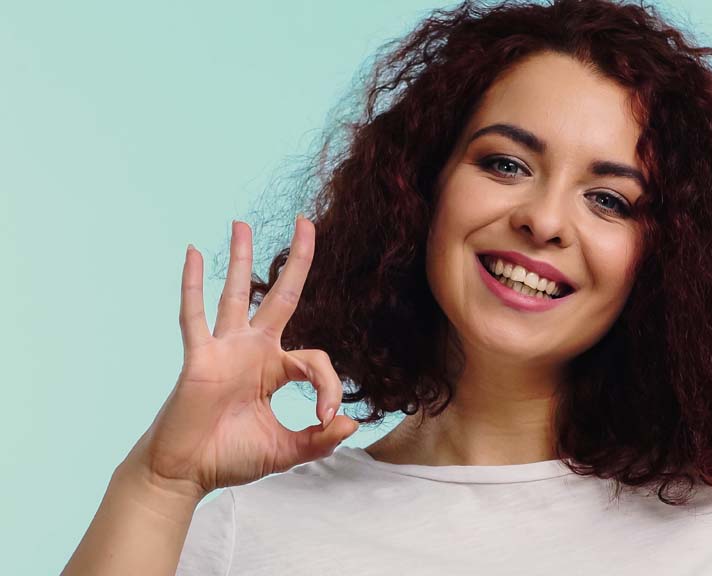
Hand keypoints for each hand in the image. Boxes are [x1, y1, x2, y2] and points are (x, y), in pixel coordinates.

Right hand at [123, 215, 357, 497]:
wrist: (186, 473)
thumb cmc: (231, 457)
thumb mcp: (286, 450)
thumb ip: (319, 440)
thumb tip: (350, 424)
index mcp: (276, 369)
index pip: (315, 358)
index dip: (330, 385)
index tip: (327, 416)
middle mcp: (253, 351)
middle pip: (282, 296)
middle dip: (297, 259)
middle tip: (306, 222)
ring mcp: (225, 350)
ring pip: (236, 294)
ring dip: (240, 258)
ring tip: (241, 222)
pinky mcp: (199, 358)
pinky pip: (194, 316)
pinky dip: (192, 285)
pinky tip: (193, 252)